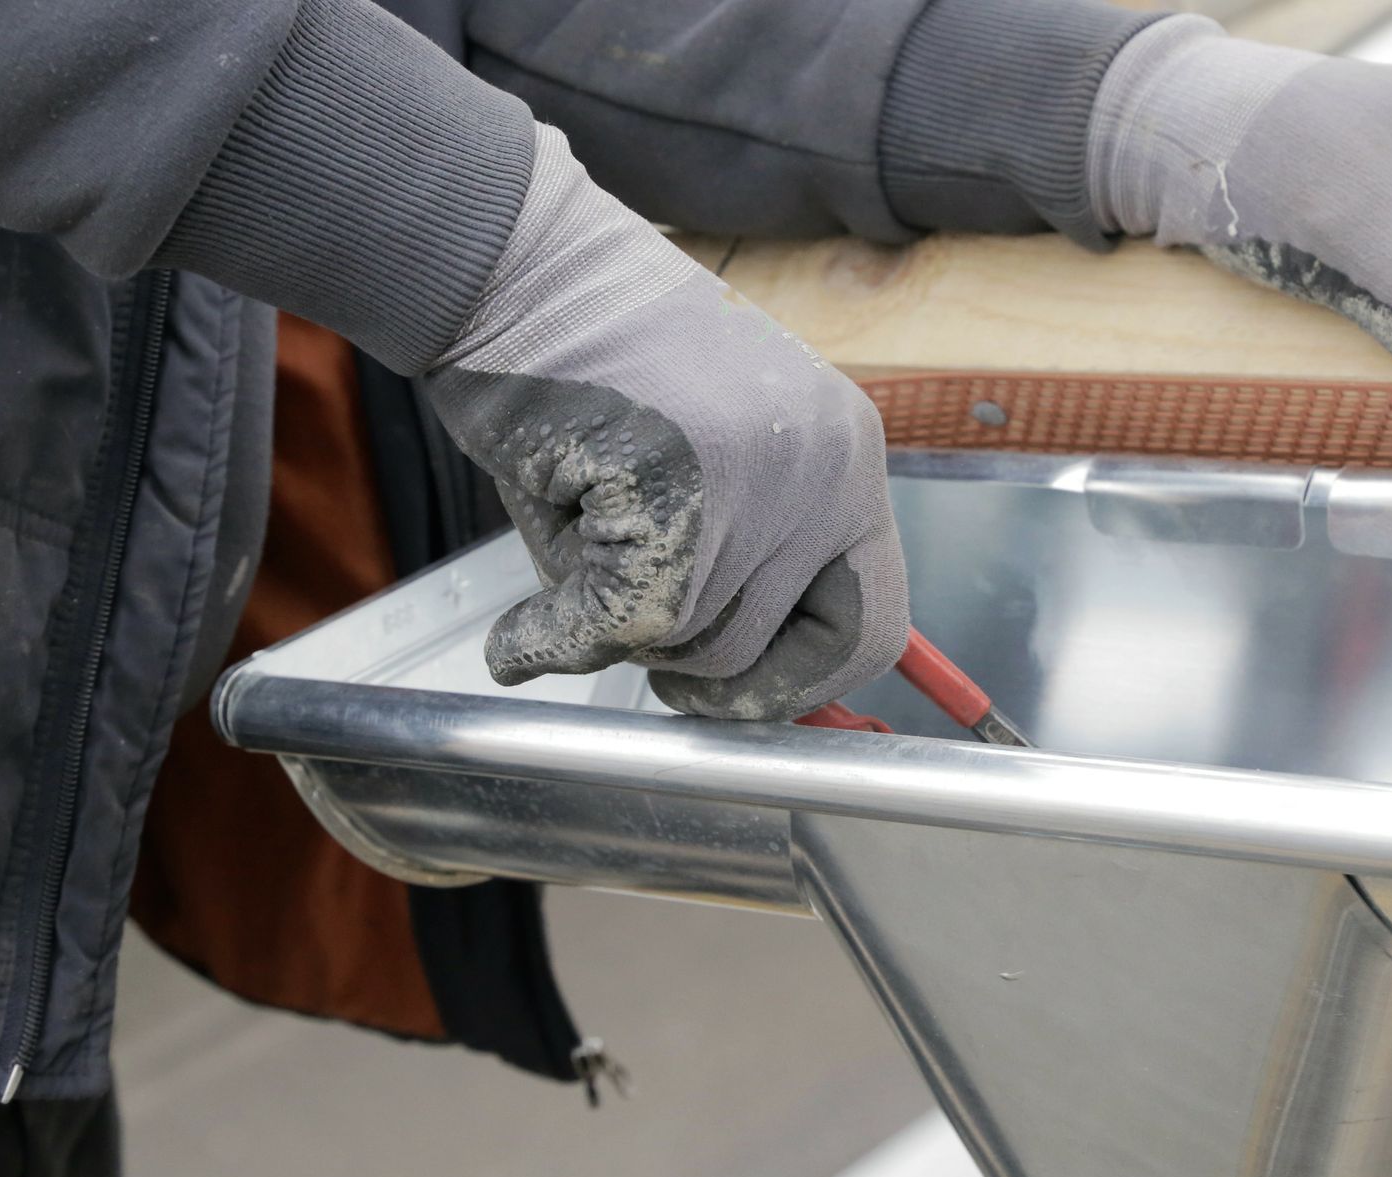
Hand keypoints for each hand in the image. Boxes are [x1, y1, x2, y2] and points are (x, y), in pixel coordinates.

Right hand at [423, 126, 907, 719]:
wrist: (518, 266)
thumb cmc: (595, 362)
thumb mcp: (709, 461)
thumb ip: (738, 564)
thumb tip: (719, 685)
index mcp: (846, 457)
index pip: (873, 623)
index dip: (804, 681)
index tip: (744, 695)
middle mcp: (828, 468)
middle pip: (788, 652)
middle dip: (708, 675)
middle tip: (651, 661)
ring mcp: (761, 479)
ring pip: (702, 644)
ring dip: (622, 633)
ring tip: (577, 555)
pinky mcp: (676, 494)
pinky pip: (617, 625)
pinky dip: (553, 641)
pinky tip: (521, 633)